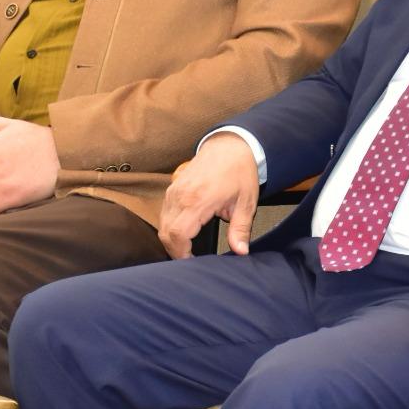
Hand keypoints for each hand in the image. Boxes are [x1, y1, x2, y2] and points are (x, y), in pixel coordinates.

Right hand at [158, 134, 259, 258]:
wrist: (231, 145)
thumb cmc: (240, 172)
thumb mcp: (246, 202)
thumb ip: (240, 229)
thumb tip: (241, 251)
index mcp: (199, 200)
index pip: (178, 235)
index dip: (181, 254)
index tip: (193, 262)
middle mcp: (181, 195)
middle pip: (165, 233)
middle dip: (175, 250)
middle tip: (191, 259)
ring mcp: (174, 190)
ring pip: (162, 223)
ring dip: (172, 238)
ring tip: (189, 247)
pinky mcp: (172, 188)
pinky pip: (164, 212)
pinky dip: (170, 225)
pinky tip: (185, 231)